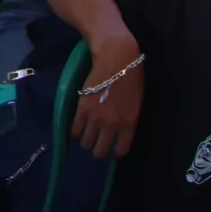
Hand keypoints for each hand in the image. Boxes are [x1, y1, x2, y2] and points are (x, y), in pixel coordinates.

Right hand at [69, 35, 144, 157]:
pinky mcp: (82, 109)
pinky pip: (75, 129)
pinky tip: (75, 132)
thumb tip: (119, 128)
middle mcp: (112, 126)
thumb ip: (128, 119)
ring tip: (85, 138)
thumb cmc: (131, 78)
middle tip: (96, 145)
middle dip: (98, 150)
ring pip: (86, 142)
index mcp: (129, 124)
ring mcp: (96, 118)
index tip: (112, 149)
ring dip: (85, 142)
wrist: (116, 60)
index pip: (121, 149)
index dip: (116, 152)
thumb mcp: (136, 103)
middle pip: (101, 150)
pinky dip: (74, 133)